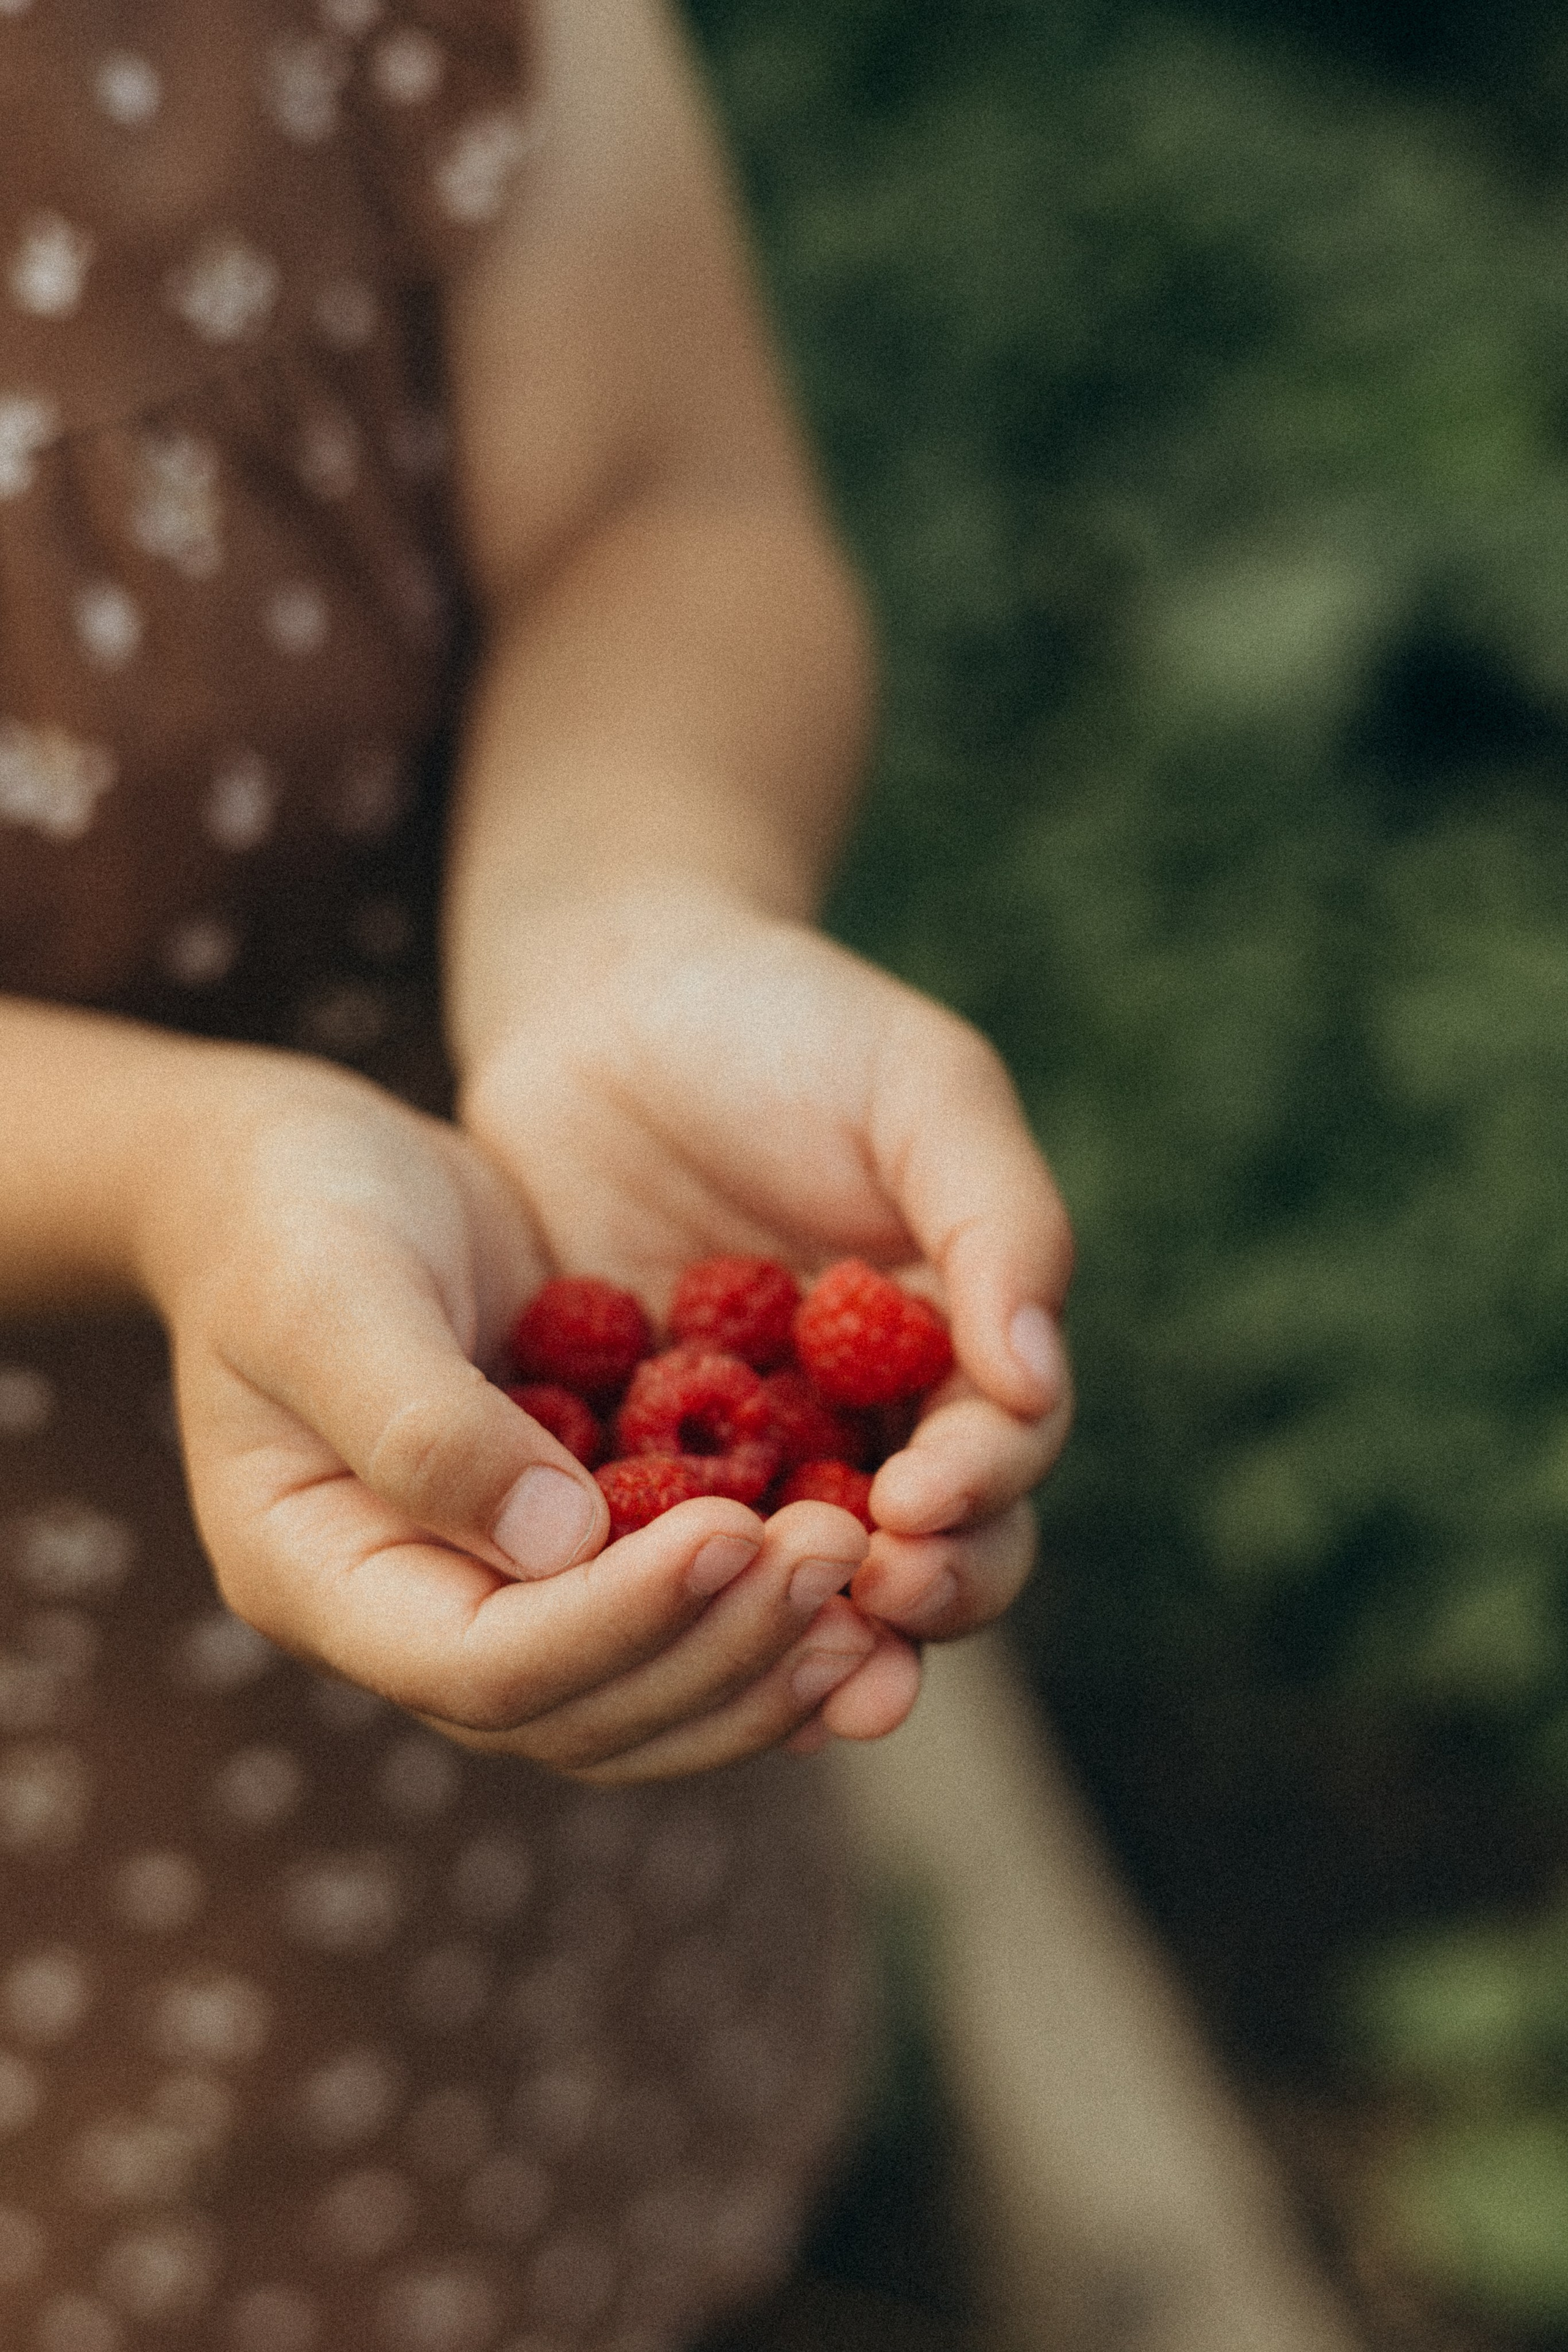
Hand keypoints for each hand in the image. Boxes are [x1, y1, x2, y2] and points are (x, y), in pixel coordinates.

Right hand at [136, 1045, 900, 1780]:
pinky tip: (868, 1586)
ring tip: (876, 1588)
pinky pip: (680, 1629)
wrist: (309, 1174)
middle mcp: (416, 1616)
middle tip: (840, 1554)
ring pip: (647, 1700)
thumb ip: (422, 1420)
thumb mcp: (326, 1292)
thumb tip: (563, 1541)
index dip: (617, 1621)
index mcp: (320, 1576)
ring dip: (765, 1658)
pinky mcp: (576, 1551)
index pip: (484, 1667)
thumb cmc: (293, 1215)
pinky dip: (769, 1622)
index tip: (734, 1532)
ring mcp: (499, 1595)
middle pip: (583, 1714)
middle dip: (720, 1648)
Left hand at [456, 885, 1075, 1745]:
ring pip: (793, 1572)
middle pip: (922, 1548)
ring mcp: (747, 1444)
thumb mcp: (919, 1087)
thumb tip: (1037, 1380)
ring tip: (767, 1652)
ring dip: (791, 1623)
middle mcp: (865, 1415)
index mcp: (957, 1339)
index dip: (975, 1498)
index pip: (1000, 1454)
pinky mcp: (630, 1453)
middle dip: (909, 1588)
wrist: (607, 993)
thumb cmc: (785, 1020)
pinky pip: (652, 1542)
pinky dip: (656, 1585)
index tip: (917, 1508)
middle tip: (864, 1598)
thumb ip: (999, 1222)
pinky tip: (630, 1612)